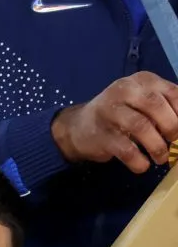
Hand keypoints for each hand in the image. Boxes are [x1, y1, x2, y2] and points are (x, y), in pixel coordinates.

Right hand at [51, 70, 177, 172]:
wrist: (78, 127)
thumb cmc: (120, 114)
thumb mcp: (142, 101)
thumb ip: (165, 106)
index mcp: (142, 80)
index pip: (173, 92)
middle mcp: (125, 90)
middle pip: (156, 106)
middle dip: (172, 128)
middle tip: (175, 144)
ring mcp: (109, 111)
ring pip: (141, 126)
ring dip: (157, 146)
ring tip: (161, 158)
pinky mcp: (101, 134)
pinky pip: (125, 149)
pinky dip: (138, 161)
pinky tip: (143, 166)